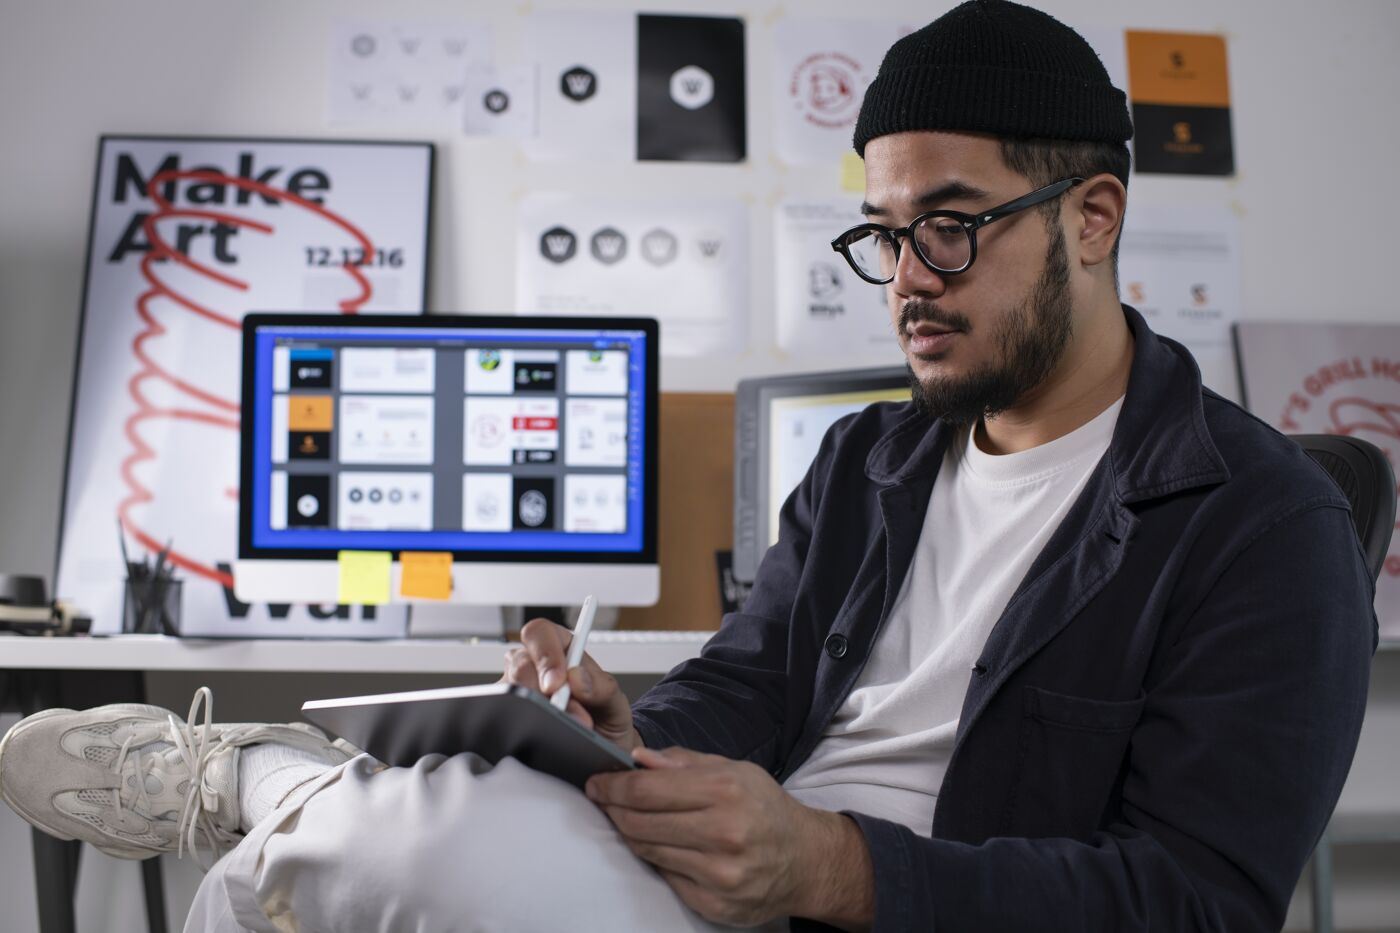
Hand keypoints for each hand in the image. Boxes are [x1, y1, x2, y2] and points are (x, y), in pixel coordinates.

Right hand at [501, 617, 640, 752]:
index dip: (546, 654)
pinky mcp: (507, 715)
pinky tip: (542, 735)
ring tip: (563, 728)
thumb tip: (577, 677)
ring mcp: (518, 690)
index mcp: (561, 649)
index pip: (541, 633)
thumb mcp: (614, 702)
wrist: (602, 752)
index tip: (558, 682)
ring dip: (536, 711)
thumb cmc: (605, 719)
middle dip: (542, 691)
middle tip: (564, 713)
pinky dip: (522, 725)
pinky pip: (504, 715)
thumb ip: (602, 687)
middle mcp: (534, 666)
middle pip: (519, 662)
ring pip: (509, 690)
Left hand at [584, 747, 874, 929]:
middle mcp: (723, 833)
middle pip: (639, 822)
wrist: (805, 861)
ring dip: (629, 833)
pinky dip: (656, 859)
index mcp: (726, 791)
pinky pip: (664, 876)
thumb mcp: (733, 770)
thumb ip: (683, 763)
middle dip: (613, 808)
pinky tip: (660, 845)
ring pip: (646, 850)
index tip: (597, 783)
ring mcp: (718, 873)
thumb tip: (637, 759)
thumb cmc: (765, 809)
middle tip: (604, 799)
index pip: (646, 790)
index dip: (612, 786)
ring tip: (628, 819)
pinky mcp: (713, 902)